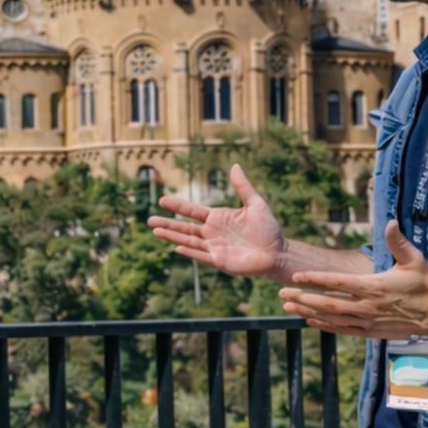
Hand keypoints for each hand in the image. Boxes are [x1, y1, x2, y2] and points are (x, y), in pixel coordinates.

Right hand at [147, 164, 284, 277]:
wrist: (278, 253)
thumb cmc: (268, 229)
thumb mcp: (256, 204)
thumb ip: (243, 186)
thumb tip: (235, 165)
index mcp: (217, 217)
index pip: (192, 211)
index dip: (177, 206)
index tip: (162, 200)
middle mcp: (212, 232)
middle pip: (184, 227)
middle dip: (167, 223)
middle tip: (149, 219)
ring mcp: (214, 247)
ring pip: (188, 240)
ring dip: (172, 236)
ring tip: (156, 231)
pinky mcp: (220, 261)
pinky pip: (201, 255)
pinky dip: (189, 252)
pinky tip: (176, 248)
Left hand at [281, 220, 427, 338]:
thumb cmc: (423, 283)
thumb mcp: (414, 259)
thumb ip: (398, 242)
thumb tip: (390, 222)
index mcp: (374, 287)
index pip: (338, 283)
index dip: (315, 279)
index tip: (296, 276)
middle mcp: (367, 306)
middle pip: (328, 303)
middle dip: (302, 297)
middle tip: (280, 293)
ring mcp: (367, 322)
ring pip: (331, 318)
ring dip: (308, 312)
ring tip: (287, 306)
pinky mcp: (370, 332)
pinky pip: (342, 330)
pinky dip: (324, 325)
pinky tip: (309, 320)